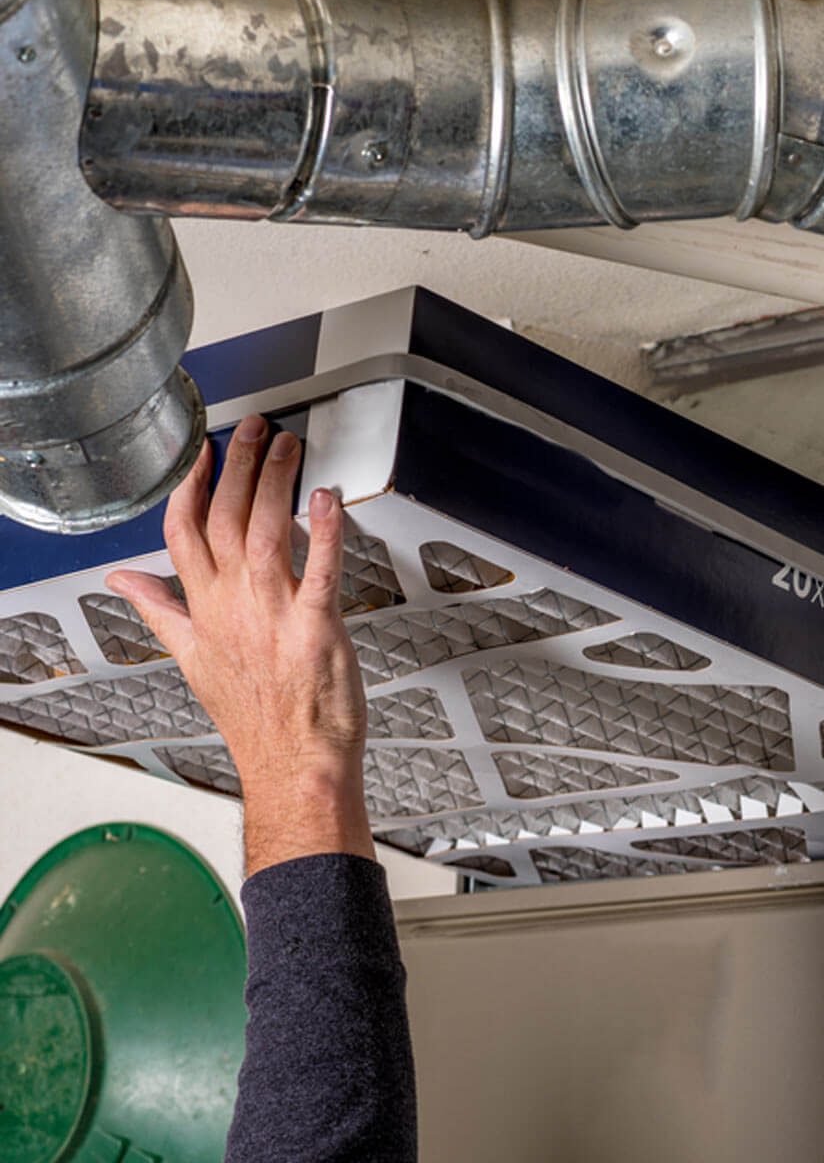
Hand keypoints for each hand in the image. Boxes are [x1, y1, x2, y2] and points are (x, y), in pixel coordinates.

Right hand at [108, 414, 375, 874]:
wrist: (292, 766)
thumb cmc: (254, 717)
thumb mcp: (192, 661)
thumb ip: (159, 611)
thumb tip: (122, 581)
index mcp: (203, 611)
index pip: (183, 533)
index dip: (191, 486)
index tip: (203, 452)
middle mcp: (233, 606)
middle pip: (224, 519)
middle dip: (237, 466)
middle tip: (253, 428)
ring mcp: (274, 616)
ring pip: (265, 532)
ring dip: (276, 483)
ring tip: (287, 445)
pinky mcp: (316, 628)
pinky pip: (320, 570)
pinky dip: (326, 531)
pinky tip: (330, 497)